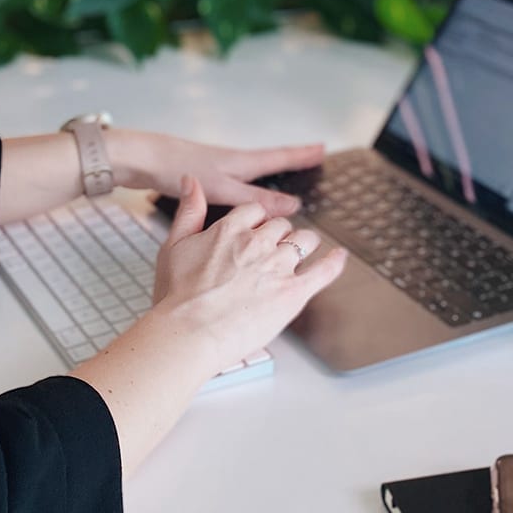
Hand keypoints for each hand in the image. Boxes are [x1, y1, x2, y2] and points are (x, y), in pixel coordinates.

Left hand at [110, 129, 323, 217]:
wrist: (143, 159)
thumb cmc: (179, 169)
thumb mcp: (224, 189)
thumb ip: (256, 200)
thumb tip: (292, 207)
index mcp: (242, 163)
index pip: (280, 157)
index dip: (303, 155)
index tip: (324, 149)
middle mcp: (234, 162)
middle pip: (271, 159)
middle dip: (294, 159)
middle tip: (316, 154)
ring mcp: (219, 168)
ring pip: (254, 169)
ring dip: (273, 170)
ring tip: (289, 170)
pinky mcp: (204, 177)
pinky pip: (238, 179)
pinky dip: (251, 183)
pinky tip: (245, 193)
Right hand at [147, 175, 347, 371]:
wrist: (189, 332)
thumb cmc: (177, 297)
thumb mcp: (173, 245)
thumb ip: (189, 210)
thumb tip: (193, 181)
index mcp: (230, 230)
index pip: (255, 211)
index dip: (257, 220)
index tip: (256, 229)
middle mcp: (257, 243)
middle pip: (281, 226)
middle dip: (280, 235)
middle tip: (274, 250)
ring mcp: (278, 267)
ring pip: (304, 241)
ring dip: (303, 244)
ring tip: (301, 252)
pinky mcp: (293, 292)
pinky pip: (324, 270)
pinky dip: (334, 262)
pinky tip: (338, 257)